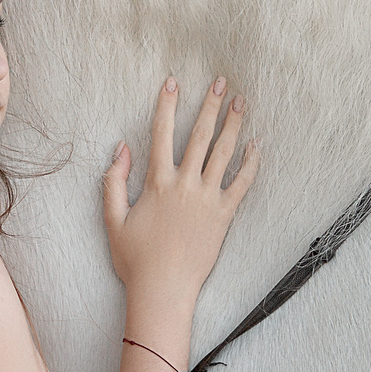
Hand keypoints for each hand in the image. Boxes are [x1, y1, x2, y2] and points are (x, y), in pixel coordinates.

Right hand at [101, 76, 258, 302]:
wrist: (164, 290)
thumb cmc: (135, 259)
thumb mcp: (113, 219)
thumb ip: (114, 181)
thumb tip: (121, 149)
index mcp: (157, 183)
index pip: (161, 134)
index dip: (166, 105)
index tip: (172, 82)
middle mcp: (185, 185)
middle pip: (199, 135)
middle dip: (209, 105)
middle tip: (219, 81)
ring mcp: (207, 199)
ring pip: (224, 153)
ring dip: (233, 124)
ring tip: (241, 102)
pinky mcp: (224, 216)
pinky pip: (243, 184)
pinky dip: (252, 162)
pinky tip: (257, 144)